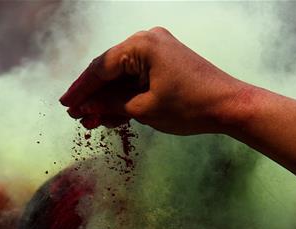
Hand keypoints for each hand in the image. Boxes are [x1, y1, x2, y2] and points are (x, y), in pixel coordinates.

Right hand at [60, 27, 246, 133]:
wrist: (229, 106)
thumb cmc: (190, 106)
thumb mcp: (144, 109)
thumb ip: (111, 107)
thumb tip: (85, 110)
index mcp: (142, 45)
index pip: (101, 68)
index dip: (81, 89)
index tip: (65, 105)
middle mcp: (148, 40)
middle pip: (110, 70)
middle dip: (93, 96)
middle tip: (76, 116)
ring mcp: (159, 50)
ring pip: (123, 76)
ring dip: (108, 99)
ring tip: (91, 122)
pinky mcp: (166, 63)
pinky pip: (138, 78)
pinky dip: (125, 96)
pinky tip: (112, 115)